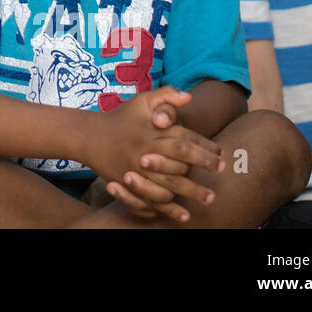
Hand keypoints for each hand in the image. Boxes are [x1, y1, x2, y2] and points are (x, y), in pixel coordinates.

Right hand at [89, 87, 223, 221]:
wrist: (90, 136)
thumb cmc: (121, 117)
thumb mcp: (141, 100)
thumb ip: (165, 95)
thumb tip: (189, 97)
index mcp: (152, 130)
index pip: (185, 139)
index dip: (206, 147)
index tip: (221, 155)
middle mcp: (146, 150)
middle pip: (181, 161)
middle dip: (203, 167)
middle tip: (222, 172)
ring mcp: (137, 169)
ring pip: (169, 184)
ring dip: (192, 192)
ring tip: (209, 198)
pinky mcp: (129, 183)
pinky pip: (152, 200)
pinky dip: (169, 209)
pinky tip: (185, 215)